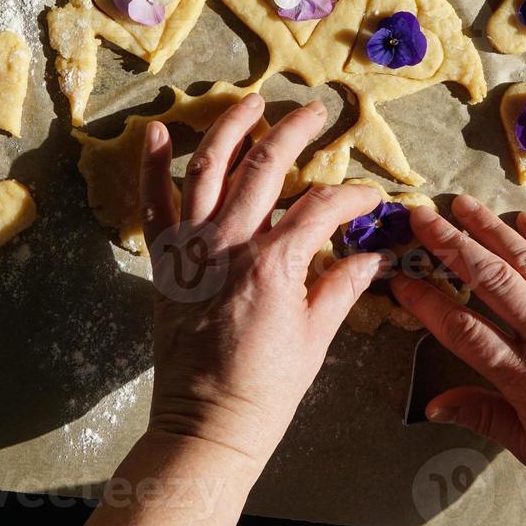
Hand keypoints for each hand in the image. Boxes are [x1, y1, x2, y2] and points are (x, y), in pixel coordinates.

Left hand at [139, 93, 384, 467]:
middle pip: (266, 166)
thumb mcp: (316, 338)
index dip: (350, 196)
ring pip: (209, 167)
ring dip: (230, 127)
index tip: (368, 198)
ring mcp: (192, 248)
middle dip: (295, 131)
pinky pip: (153, 203)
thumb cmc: (265, 389)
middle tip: (316, 112)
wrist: (207, 424)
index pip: (321, 207)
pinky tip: (156, 130)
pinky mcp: (164, 261)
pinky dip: (151, 164)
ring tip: (250, 101)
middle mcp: (230, 243)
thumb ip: (342, 287)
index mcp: (274, 263)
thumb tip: (373, 259)